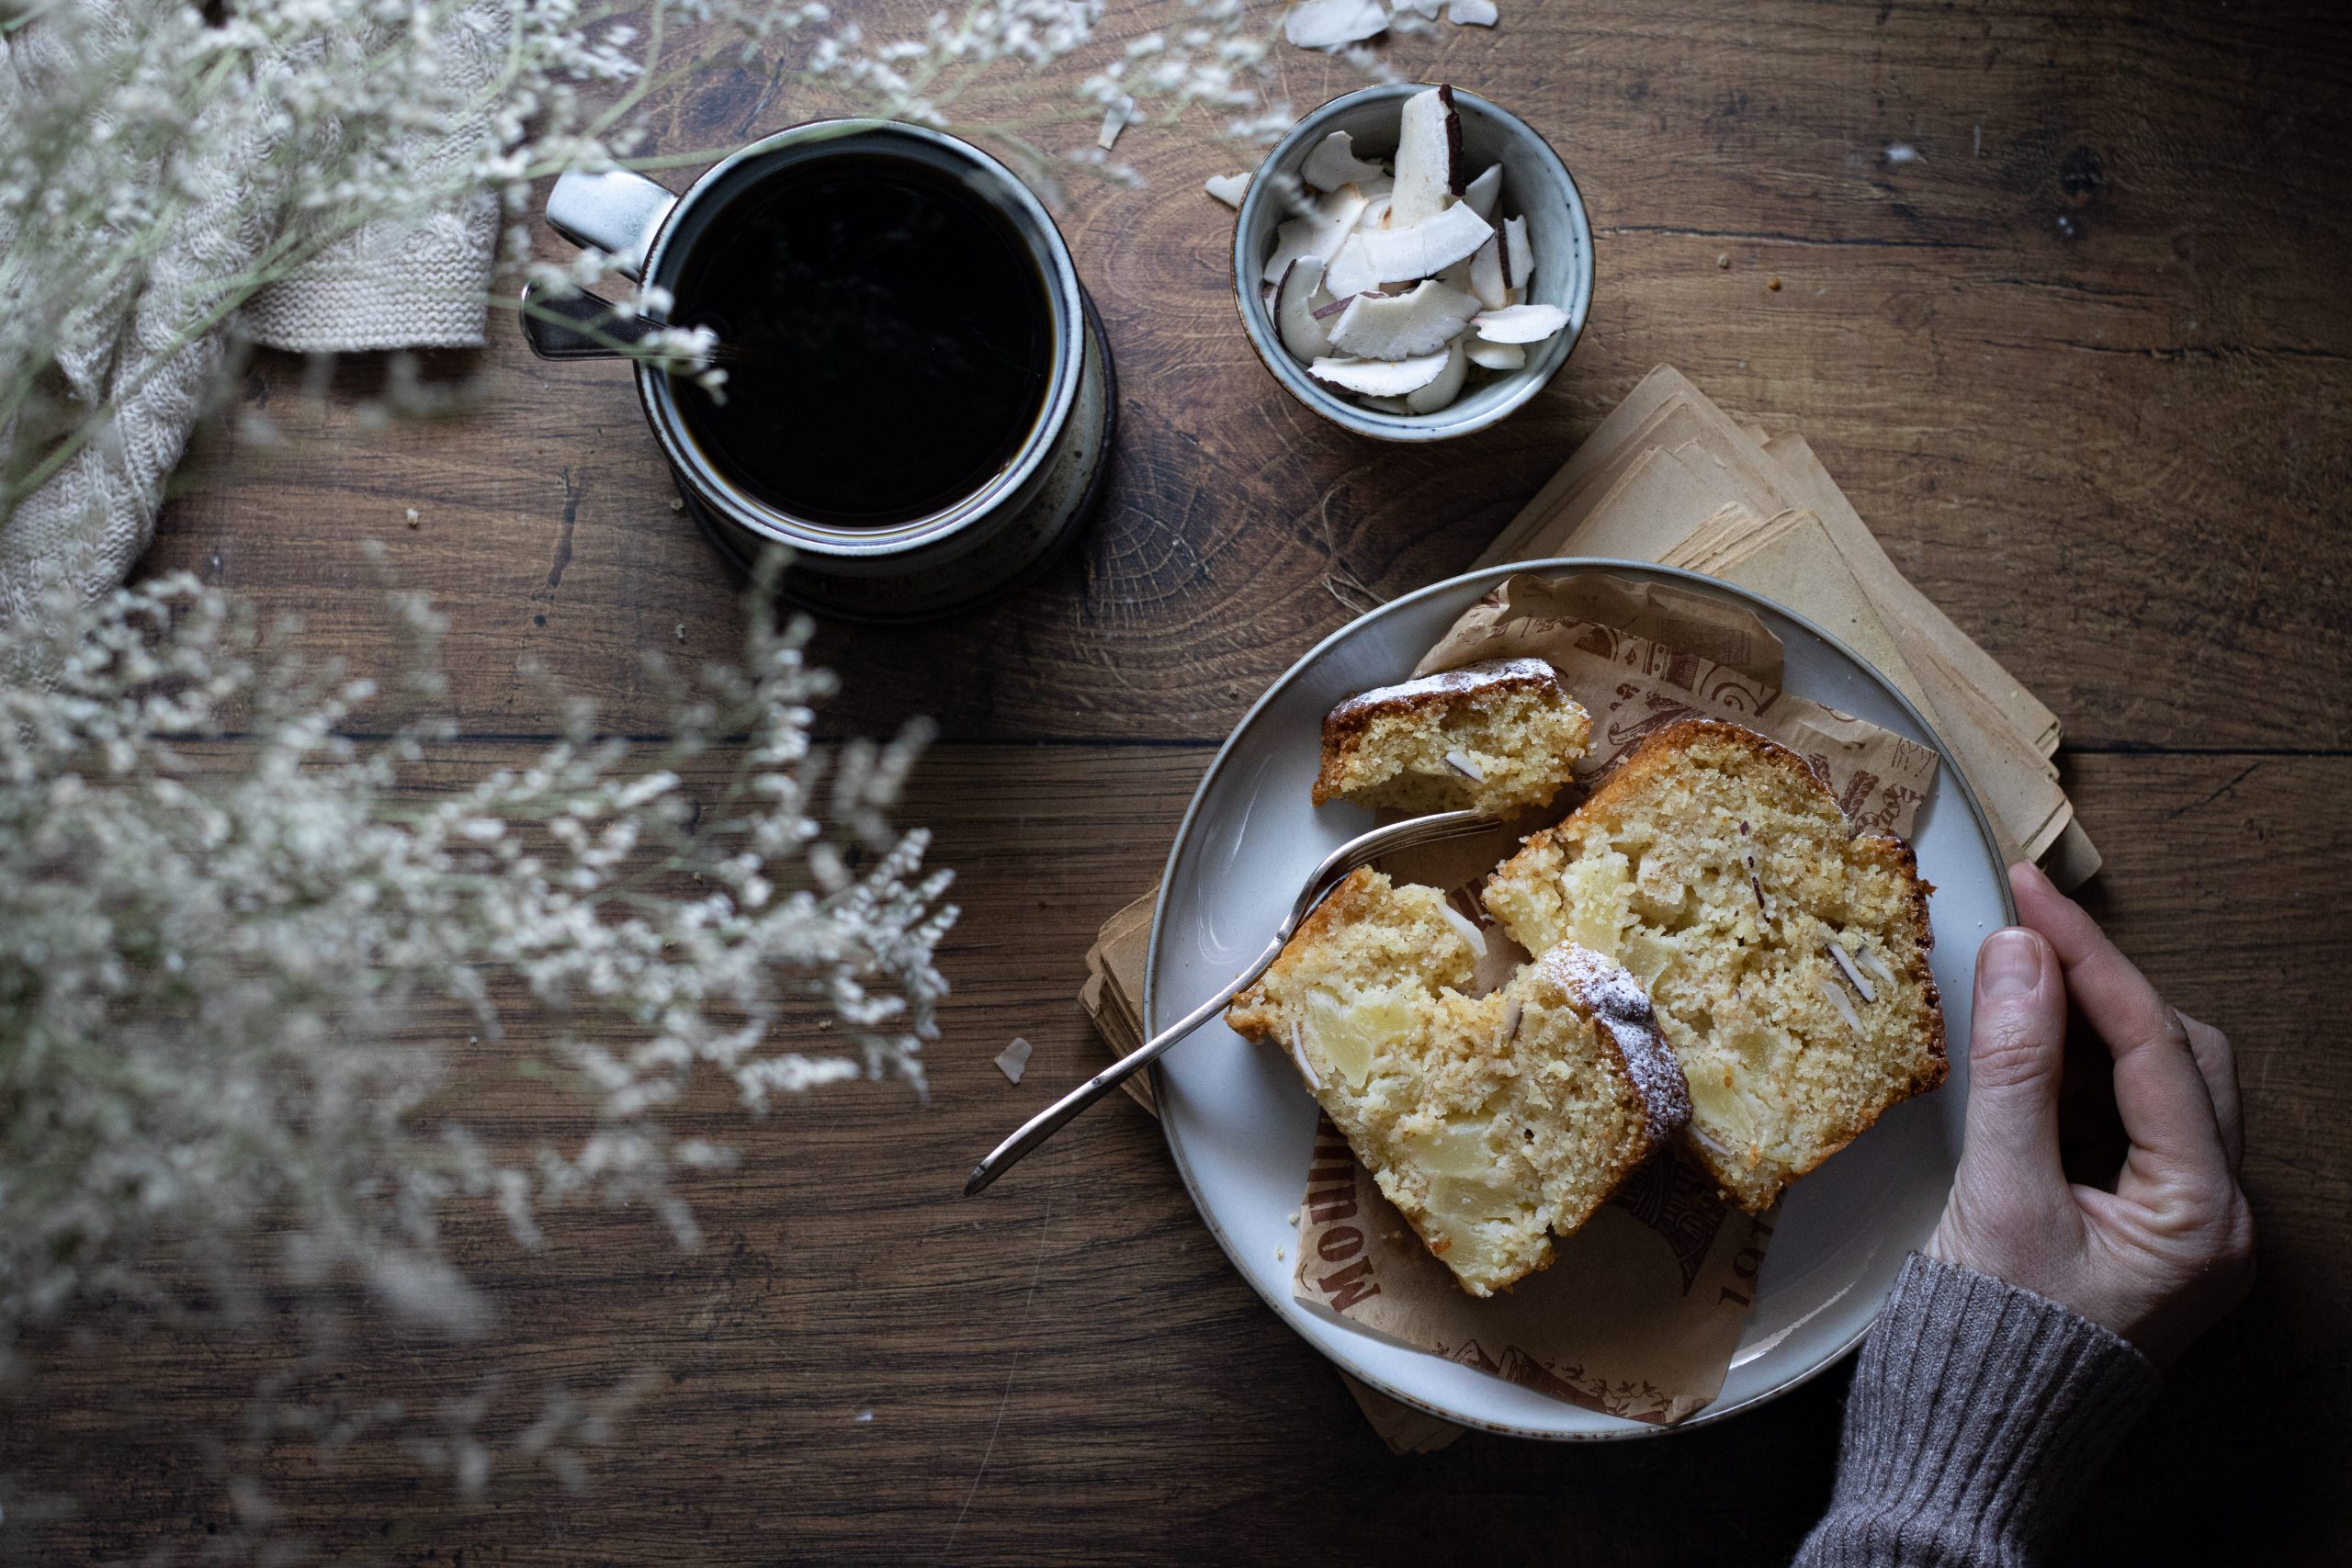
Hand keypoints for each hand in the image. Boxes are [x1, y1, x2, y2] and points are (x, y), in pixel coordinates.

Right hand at [1927, 862, 2253, 1364]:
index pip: (2153, 1047)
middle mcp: (2213, 1218)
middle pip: (2181, 1058)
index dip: (2090, 958)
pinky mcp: (2136, 1231)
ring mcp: (2178, 1227)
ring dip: (2086, 1036)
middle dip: (2103, 993)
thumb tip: (2022, 956)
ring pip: (2155, 1087)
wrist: (1966, 1453)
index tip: (2033, 893)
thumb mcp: (1998, 1198)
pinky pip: (2121, 1126)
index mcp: (2202, 1216)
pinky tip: (2018, 1068)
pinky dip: (2072, 1083)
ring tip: (2010, 1005)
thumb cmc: (1987, 1348)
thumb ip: (2013, 1071)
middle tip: (2021, 944)